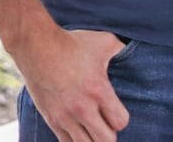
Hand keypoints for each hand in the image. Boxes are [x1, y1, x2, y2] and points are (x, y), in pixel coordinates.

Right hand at [13, 27, 131, 141]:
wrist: (37, 46)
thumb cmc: (73, 43)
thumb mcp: (104, 41)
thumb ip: (122, 50)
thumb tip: (135, 50)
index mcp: (98, 90)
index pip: (120, 122)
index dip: (121, 119)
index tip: (116, 111)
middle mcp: (82, 108)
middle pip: (106, 140)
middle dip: (109, 134)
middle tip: (106, 124)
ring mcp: (64, 116)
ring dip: (93, 139)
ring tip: (93, 129)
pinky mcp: (51, 119)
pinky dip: (75, 140)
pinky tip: (79, 132)